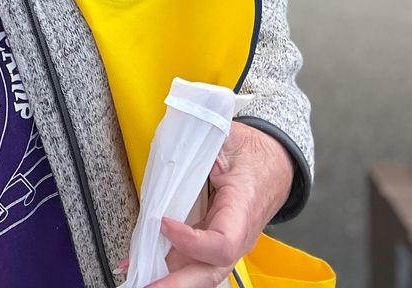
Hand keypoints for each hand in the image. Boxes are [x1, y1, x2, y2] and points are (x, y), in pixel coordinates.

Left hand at [141, 122, 293, 287]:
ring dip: (168, 279)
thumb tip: (177, 138)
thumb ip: (205, 138)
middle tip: (147, 286)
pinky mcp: (212, 240)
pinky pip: (191, 259)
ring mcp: (225, 241)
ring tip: (136, 278)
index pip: (222, 242)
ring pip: (199, 270)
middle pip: (210, 271)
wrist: (275, 164)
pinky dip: (166, 266)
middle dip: (178, 284)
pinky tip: (141, 267)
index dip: (193, 242)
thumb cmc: (255, 154)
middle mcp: (237, 235)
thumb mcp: (231, 139)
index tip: (164, 224)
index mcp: (243, 209)